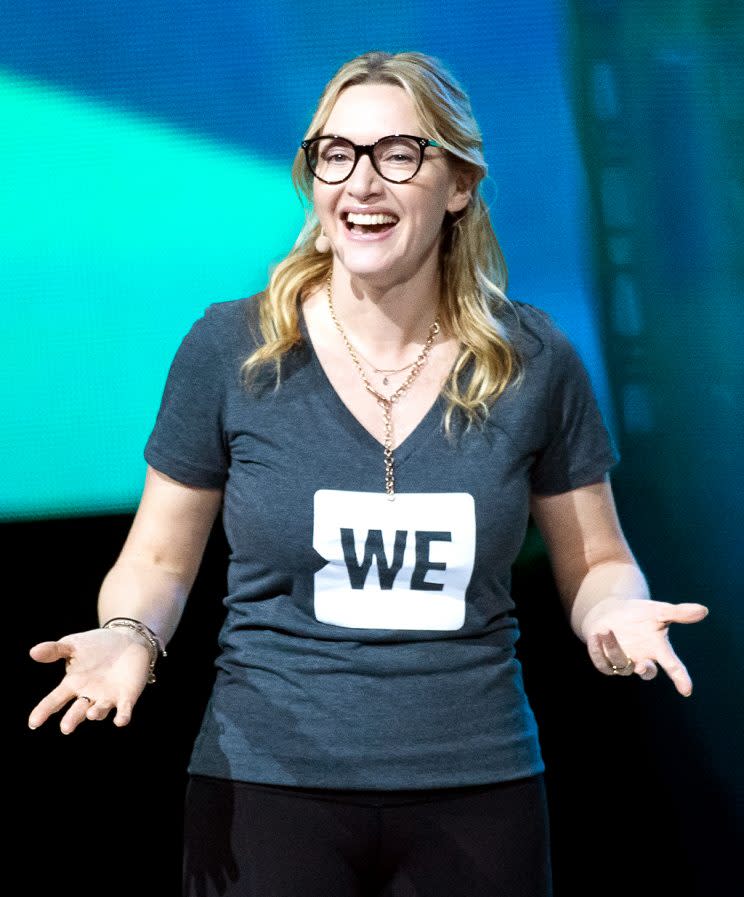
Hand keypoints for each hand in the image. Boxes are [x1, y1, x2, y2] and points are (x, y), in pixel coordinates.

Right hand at [28, 628, 152, 732]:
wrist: (126, 640)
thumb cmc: (96, 645)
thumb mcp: (74, 645)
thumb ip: (55, 650)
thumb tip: (33, 652)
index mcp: (72, 685)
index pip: (55, 700)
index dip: (44, 711)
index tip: (33, 723)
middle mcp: (88, 696)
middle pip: (78, 711)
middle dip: (72, 719)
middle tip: (65, 728)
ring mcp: (107, 698)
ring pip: (100, 711)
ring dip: (96, 713)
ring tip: (91, 714)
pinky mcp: (127, 697)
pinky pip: (124, 710)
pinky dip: (122, 716)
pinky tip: (120, 721)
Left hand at [581, 598, 708, 695]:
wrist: (613, 614)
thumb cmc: (639, 615)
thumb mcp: (659, 611)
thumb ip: (679, 613)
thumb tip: (703, 610)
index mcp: (658, 650)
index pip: (673, 666)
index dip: (680, 678)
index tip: (686, 690)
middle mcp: (642, 660)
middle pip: (647, 672)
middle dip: (645, 670)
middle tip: (642, 665)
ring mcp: (624, 662)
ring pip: (620, 664)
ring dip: (613, 648)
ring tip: (605, 629)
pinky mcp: (606, 661)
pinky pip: (602, 663)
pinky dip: (597, 651)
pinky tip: (595, 635)